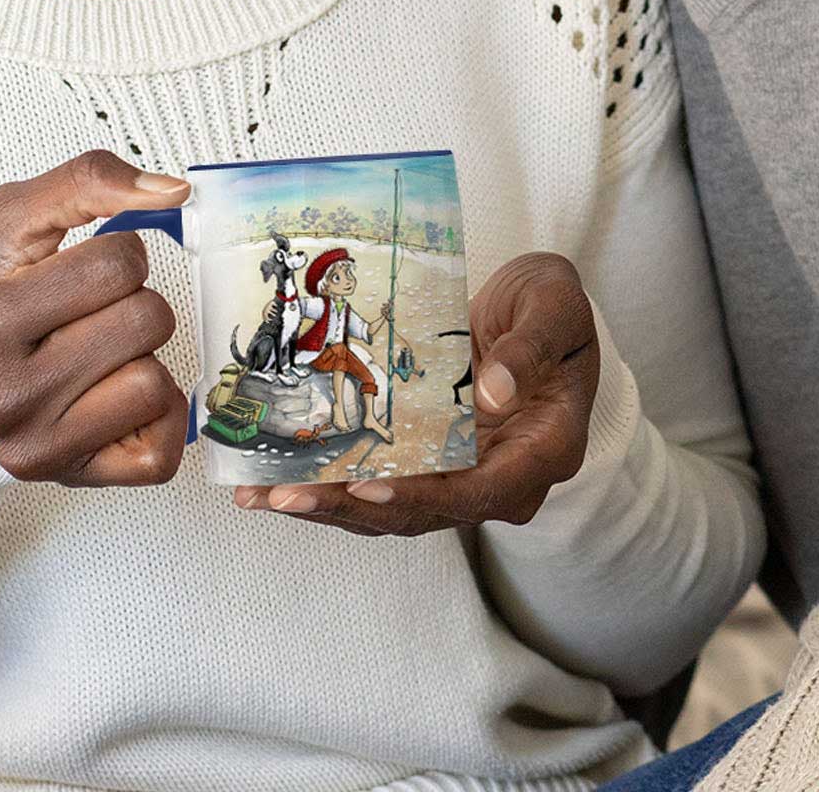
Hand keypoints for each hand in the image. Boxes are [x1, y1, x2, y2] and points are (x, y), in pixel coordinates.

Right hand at [0, 148, 191, 488]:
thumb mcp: (10, 218)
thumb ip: (88, 181)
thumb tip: (173, 192)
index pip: (118, 263)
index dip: (116, 252)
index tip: (79, 268)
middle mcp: (5, 394)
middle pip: (147, 321)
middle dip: (132, 302)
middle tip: (87, 311)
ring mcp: (37, 446)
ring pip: (156, 383)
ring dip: (140, 357)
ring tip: (95, 352)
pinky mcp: (70, 480)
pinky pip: (162, 455)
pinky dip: (157, 416)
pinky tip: (117, 394)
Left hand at [234, 251, 596, 534]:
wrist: (545, 311)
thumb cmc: (556, 307)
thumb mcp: (555, 308)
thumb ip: (529, 349)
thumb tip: (493, 393)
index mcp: (543, 449)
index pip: (482, 491)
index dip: (423, 494)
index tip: (368, 487)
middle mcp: (503, 476)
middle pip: (424, 510)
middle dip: (350, 506)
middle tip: (286, 494)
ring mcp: (464, 473)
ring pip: (393, 507)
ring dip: (328, 504)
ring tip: (262, 496)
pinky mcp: (433, 460)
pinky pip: (381, 481)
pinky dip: (331, 483)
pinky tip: (276, 477)